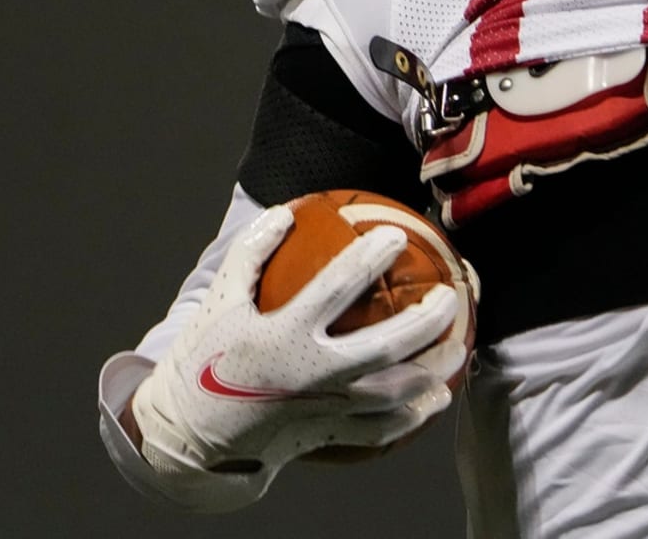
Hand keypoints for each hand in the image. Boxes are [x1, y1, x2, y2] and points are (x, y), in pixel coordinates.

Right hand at [132, 205, 460, 485]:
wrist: (188, 433)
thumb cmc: (206, 357)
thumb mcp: (220, 298)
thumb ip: (251, 251)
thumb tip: (286, 211)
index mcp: (283, 335)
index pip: (335, 290)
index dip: (367, 261)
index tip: (395, 235)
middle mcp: (310, 375)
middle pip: (382, 350)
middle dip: (423, 322)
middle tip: (450, 296)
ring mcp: (322, 411)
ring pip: (390, 396)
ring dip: (430, 374)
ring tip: (458, 349)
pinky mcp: (326, 436)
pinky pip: (377, 431)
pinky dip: (410, 417)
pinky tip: (434, 399)